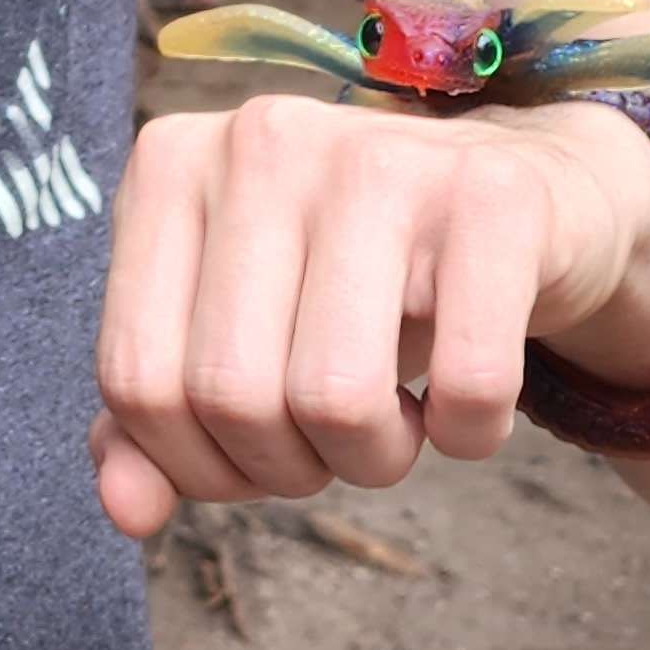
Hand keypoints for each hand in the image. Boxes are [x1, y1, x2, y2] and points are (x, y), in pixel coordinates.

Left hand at [90, 92, 649, 540]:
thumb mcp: (238, 331)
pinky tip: (467, 402)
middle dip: (290, 468)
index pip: (137, 380)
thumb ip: (157, 418)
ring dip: (376, 458)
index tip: (257, 452)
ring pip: (336, 398)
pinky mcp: (492, 193)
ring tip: (400, 420)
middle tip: (338, 439)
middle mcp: (261, 138)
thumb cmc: (352, 278)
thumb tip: (126, 511)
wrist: (522, 196)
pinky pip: (467, 384)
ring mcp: (378, 154)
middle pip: (233, 397)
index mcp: (171, 165)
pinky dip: (471, 433)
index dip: (198, 465)